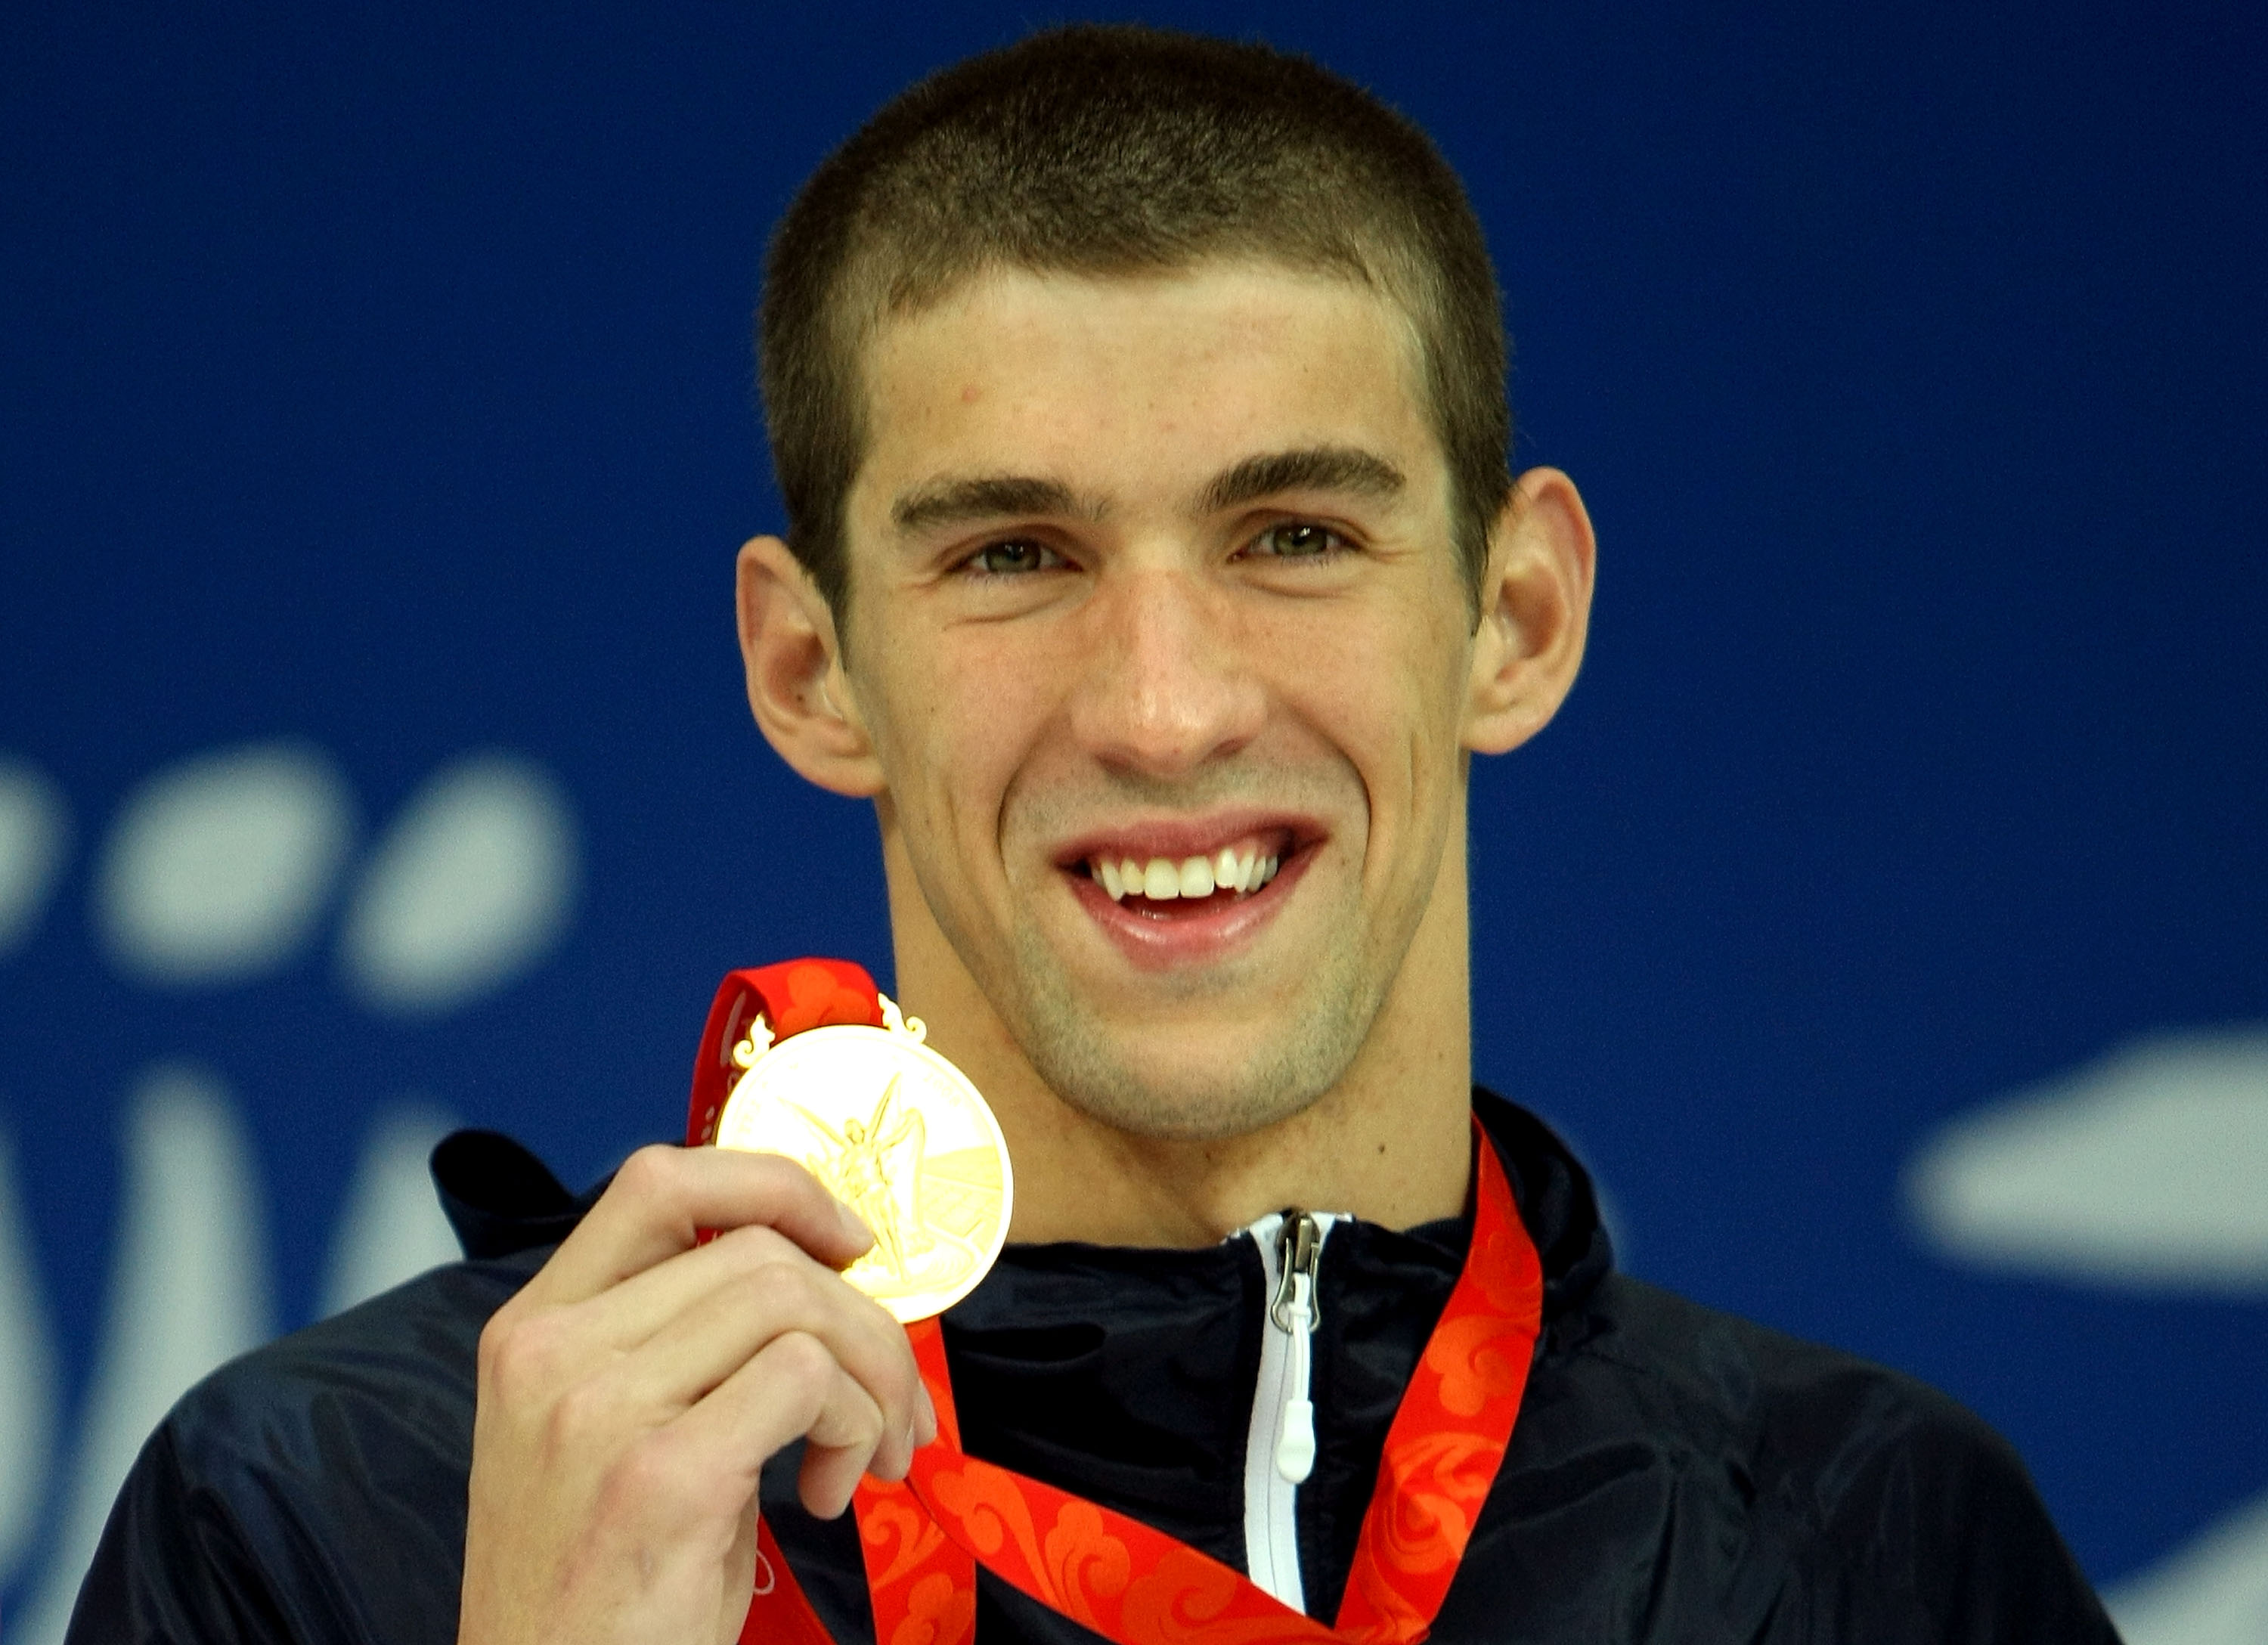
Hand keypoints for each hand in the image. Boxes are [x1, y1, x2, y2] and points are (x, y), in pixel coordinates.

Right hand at [457, 1145, 936, 1644]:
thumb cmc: (603, 1589)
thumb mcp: (608, 1439)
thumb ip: (679, 1347)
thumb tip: (821, 1276)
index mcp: (532, 1330)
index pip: (658, 1182)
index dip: (774, 1184)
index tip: (846, 1242)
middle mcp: (551, 1354)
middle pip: (759, 1250)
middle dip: (863, 1317)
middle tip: (894, 1402)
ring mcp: (597, 1411)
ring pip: (795, 1303)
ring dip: (873, 1376)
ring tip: (867, 1454)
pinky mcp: (657, 1477)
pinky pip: (806, 1379)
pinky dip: (852, 1424)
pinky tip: (828, 1492)